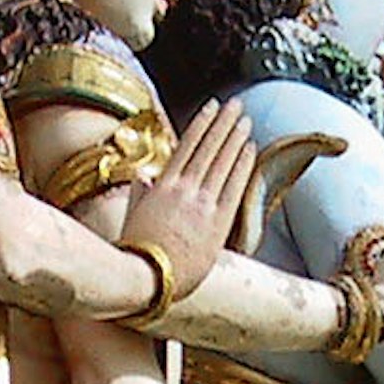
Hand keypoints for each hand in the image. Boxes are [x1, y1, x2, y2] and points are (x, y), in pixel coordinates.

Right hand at [126, 101, 260, 303]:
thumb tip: (142, 177)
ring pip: (221, 162)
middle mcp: (183, 190)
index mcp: (161, 187)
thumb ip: (139, 195)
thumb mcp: (133, 218)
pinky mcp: (216, 222)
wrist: (145, 278)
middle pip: (207, 148)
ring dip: (235, 137)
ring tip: (245, 119)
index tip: (211, 108)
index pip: (186, 146)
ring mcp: (201, 204)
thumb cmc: (135, 253)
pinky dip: (242, 165)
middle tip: (235, 104)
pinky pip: (233, 186)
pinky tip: (250, 148)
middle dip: (223, 123)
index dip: (201, 124)